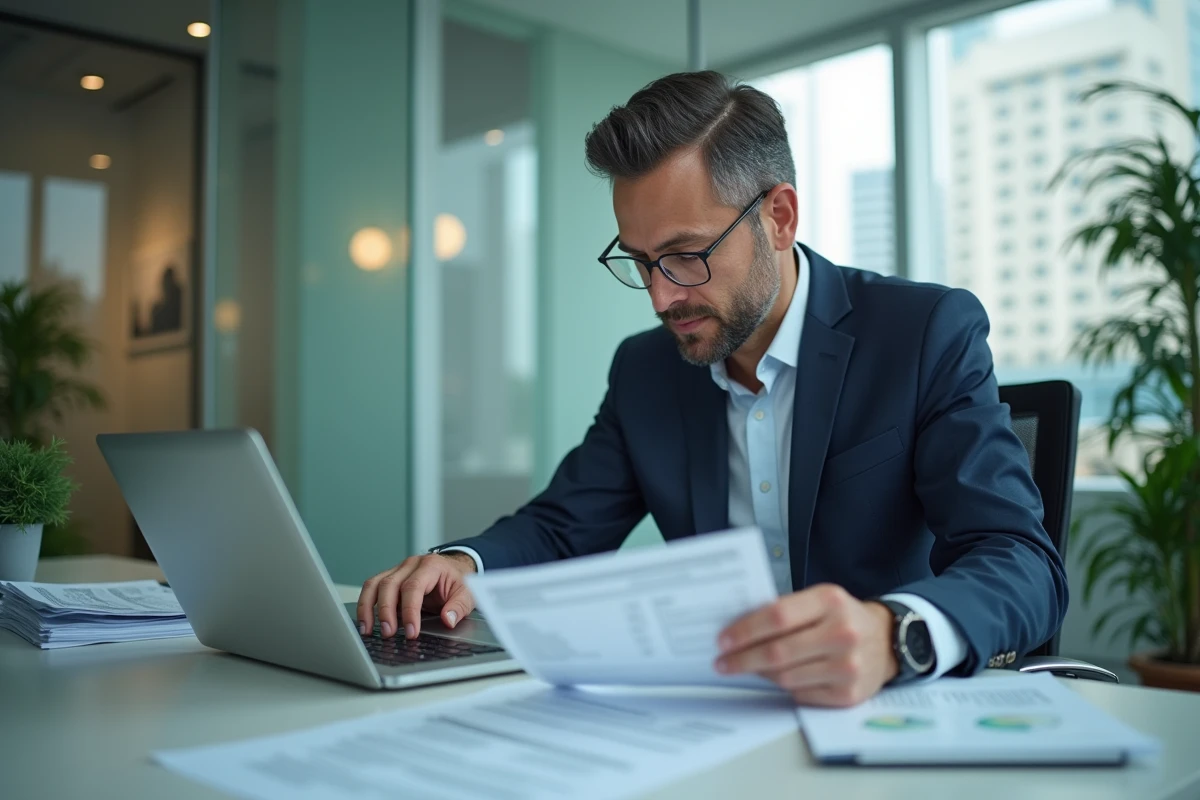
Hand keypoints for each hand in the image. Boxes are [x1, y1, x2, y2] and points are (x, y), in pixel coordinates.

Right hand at [357, 552, 476, 639]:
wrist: (455, 569)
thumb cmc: (458, 580)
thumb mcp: (468, 593)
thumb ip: (459, 606)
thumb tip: (448, 620)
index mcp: (430, 566)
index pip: (413, 587)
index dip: (410, 611)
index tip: (411, 632)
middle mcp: (411, 565)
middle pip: (389, 585)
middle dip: (386, 611)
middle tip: (388, 633)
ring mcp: (398, 570)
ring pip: (374, 584)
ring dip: (368, 608)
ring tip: (367, 629)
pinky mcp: (390, 578)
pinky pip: (372, 588)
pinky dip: (366, 605)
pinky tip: (366, 622)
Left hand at [714, 583, 897, 706]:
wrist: (886, 641)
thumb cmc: (841, 617)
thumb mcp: (819, 600)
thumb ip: (785, 610)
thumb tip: (738, 629)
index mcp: (830, 601)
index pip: (777, 616)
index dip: (745, 630)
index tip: (723, 640)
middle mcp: (842, 633)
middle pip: (778, 652)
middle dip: (742, 659)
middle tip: (722, 662)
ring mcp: (847, 666)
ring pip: (786, 677)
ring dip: (759, 674)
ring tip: (745, 668)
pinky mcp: (848, 694)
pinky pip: (800, 694)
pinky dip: (783, 687)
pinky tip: (775, 678)